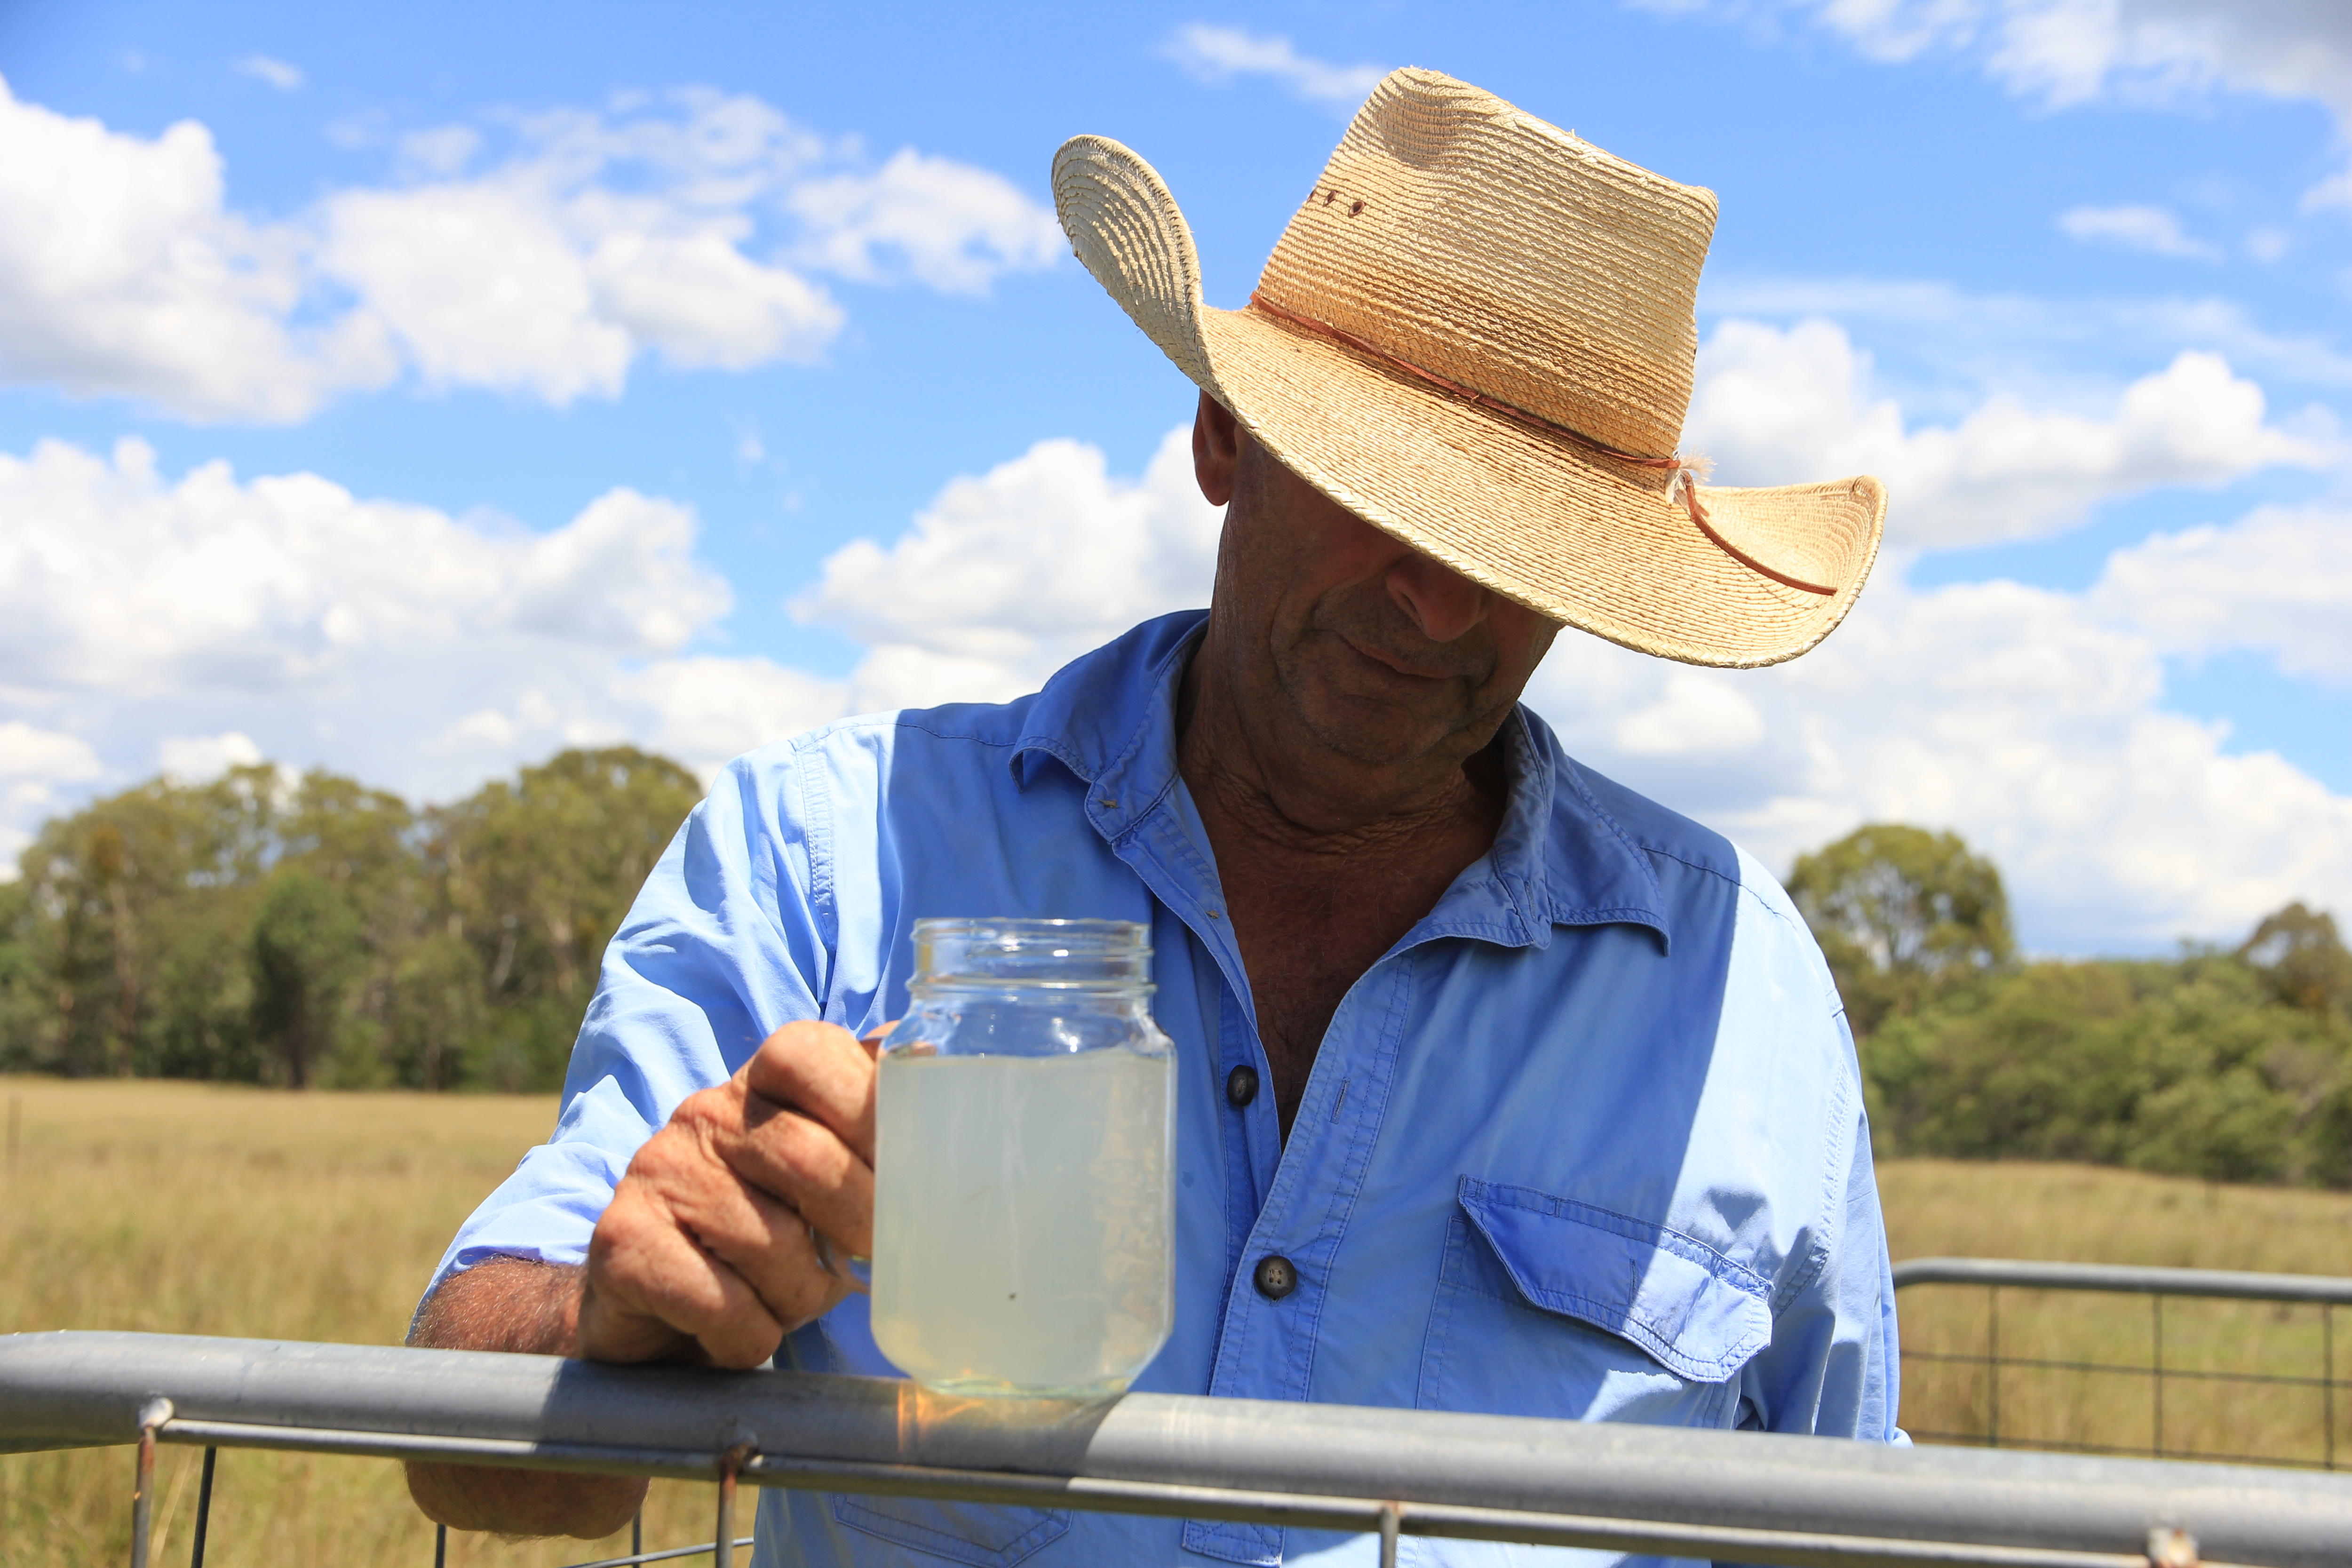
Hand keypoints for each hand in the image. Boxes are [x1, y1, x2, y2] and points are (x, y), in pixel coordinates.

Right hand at [578, 1020, 879, 1367]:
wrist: (658, 1307)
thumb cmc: (774, 1231)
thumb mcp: (832, 1168)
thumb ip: (880, 1120)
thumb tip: (947, 1070)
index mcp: (765, 1077)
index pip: (816, 1057)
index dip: (870, 1118)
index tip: (906, 1182)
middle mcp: (705, 1111)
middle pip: (808, 1158)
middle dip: (857, 1227)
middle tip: (867, 1263)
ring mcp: (657, 1171)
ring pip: (770, 1244)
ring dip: (800, 1297)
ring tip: (789, 1300)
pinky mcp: (621, 1242)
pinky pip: (718, 1303)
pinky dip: (747, 1334)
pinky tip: (737, 1328)